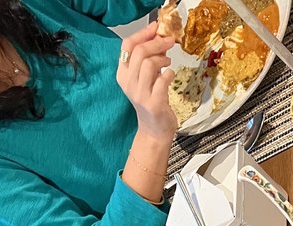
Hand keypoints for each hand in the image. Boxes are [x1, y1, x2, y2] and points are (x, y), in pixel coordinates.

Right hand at [116, 22, 177, 141]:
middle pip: (139, 51)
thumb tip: (159, 38)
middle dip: (156, 42)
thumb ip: (148, 59)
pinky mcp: (153, 103)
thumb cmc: (151, 101)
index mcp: (122, 74)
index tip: (156, 28)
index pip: (127, 45)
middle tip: (168, 42)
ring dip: (162, 58)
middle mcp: (128, 83)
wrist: (154, 130)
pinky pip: (162, 80)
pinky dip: (169, 74)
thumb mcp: (145, 78)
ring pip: (148, 63)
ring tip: (167, 62)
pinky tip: (170, 76)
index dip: (143, 33)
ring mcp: (140, 94)